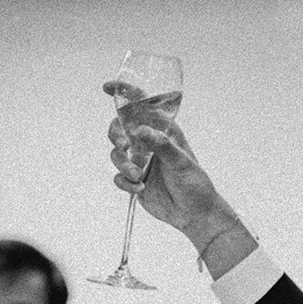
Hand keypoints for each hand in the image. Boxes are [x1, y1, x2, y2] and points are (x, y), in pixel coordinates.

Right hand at [103, 82, 242, 249]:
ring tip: (139, 176)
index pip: (141, 105)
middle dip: (116, 135)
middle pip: (119, 128)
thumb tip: (138, 130)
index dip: (123, 93)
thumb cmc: (195, 185)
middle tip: (125, 147)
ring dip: (122, 164)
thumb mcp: (182, 162)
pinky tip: (140, 188)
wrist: (195, 215)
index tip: (107, 87)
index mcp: (163, 131)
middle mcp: (149, 143)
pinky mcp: (134, 180)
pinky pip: (118, 177)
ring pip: (116, 153)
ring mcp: (140, 161)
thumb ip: (161, 145)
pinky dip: (125, 182)